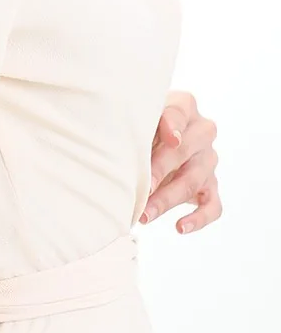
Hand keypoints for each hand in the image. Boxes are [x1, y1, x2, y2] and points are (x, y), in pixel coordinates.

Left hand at [140, 90, 221, 233]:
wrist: (156, 139)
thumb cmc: (142, 124)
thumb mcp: (139, 116)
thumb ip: (135, 123)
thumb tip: (120, 143)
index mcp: (185, 106)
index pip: (179, 113)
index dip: (172, 126)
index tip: (169, 139)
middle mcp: (202, 131)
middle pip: (184, 151)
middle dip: (161, 170)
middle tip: (142, 187)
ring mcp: (208, 160)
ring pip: (193, 181)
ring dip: (168, 200)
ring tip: (145, 214)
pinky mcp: (211, 186)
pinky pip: (213, 206)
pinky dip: (198, 218)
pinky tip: (180, 227)